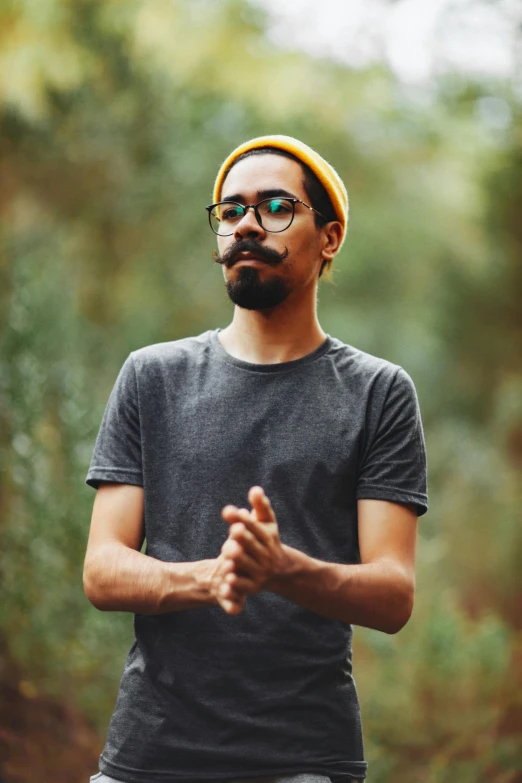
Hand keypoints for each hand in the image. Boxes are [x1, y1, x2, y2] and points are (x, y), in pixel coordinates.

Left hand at [214, 486, 287, 613]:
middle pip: (252, 544)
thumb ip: (261, 506)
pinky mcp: (253, 587)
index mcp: (267, 537)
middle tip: (233, 530)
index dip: (241, 518)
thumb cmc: (268, 540)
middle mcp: (265, 554)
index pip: (254, 526)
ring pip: (247, 563)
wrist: (281, 571)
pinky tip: (227, 576)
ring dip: (237, 557)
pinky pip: (243, 585)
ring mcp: (260, 571)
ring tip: (227, 550)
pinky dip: (236, 581)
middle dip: (243, 536)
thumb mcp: (267, 523)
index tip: (227, 510)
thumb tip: (255, 489)